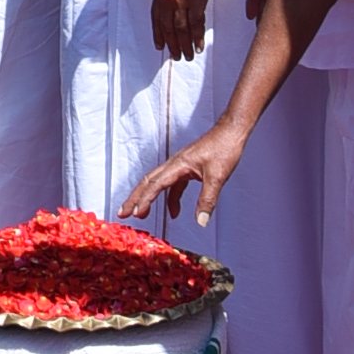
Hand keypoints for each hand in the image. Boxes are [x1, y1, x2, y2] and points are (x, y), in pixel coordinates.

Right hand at [126, 121, 247, 228]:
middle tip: (122, 213)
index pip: (156, 184)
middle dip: (134, 198)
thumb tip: (200, 222)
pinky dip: (170, 198)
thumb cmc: (224, 148)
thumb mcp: (217, 177)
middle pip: (148, 182)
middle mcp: (174, 164)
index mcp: (178, 164)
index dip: (144, 200)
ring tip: (140, 214)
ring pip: (157, 183)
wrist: (230, 132)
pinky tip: (175, 212)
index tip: (136, 213)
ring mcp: (179, 166)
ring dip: (148, 198)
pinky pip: (172, 185)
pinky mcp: (187, 168)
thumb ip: (207, 200)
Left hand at [150, 0, 220, 59]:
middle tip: (177, 56)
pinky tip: (199, 45)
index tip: (160, 46)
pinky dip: (197, 37)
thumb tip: (177, 5)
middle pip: (168, 27)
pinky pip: (196, 23)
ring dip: (185, 44)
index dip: (158, 34)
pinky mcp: (196, 0)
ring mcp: (181, 0)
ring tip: (189, 55)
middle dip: (173, 44)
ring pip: (181, 29)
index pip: (155, 18)